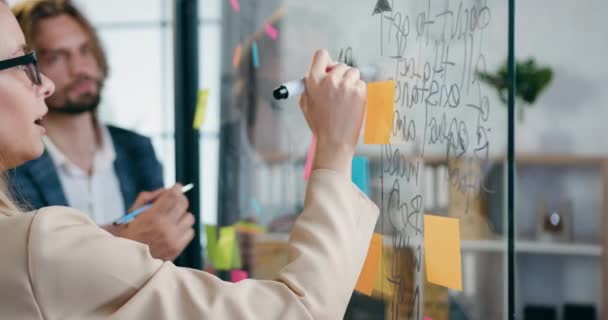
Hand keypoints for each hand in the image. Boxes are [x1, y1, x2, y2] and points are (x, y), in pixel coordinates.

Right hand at [117, 184, 194, 260]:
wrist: (127, 263)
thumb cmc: (128, 236)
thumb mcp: (131, 214)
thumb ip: (147, 199)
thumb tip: (165, 191)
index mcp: (152, 217)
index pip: (173, 196)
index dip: (176, 189)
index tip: (176, 187)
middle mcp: (165, 228)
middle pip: (183, 204)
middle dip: (179, 199)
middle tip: (174, 201)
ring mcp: (173, 239)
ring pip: (189, 217)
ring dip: (182, 215)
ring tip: (172, 219)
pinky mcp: (178, 248)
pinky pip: (190, 232)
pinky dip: (184, 229)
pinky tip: (175, 230)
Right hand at [299, 49, 366, 178]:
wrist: (334, 141)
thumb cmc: (320, 124)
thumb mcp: (306, 103)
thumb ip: (310, 85)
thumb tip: (320, 71)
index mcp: (313, 80)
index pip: (321, 55)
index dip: (326, 62)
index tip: (329, 69)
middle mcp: (329, 79)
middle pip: (340, 65)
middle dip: (341, 76)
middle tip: (340, 90)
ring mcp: (345, 85)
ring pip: (353, 73)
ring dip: (351, 83)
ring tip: (346, 101)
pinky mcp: (359, 91)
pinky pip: (361, 83)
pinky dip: (359, 92)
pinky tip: (352, 105)